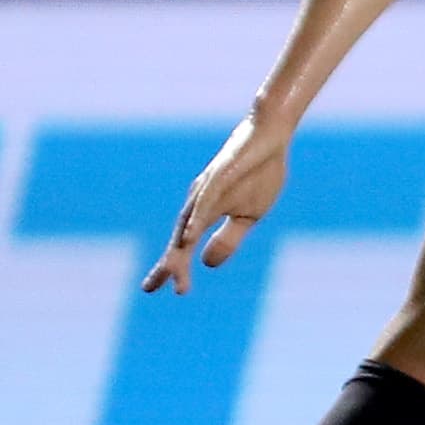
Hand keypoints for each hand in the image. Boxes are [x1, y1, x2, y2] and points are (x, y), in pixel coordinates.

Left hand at [147, 115, 291, 292]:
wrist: (271, 135)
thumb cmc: (259, 173)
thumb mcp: (249, 216)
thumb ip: (229, 239)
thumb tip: (206, 263)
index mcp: (205, 214)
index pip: (182, 245)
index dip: (169, 266)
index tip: (152, 289)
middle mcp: (199, 202)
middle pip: (179, 238)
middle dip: (170, 264)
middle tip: (153, 288)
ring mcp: (208, 188)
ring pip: (188, 223)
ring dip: (179, 248)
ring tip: (172, 270)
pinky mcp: (220, 174)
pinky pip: (205, 201)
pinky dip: (196, 220)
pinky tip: (189, 237)